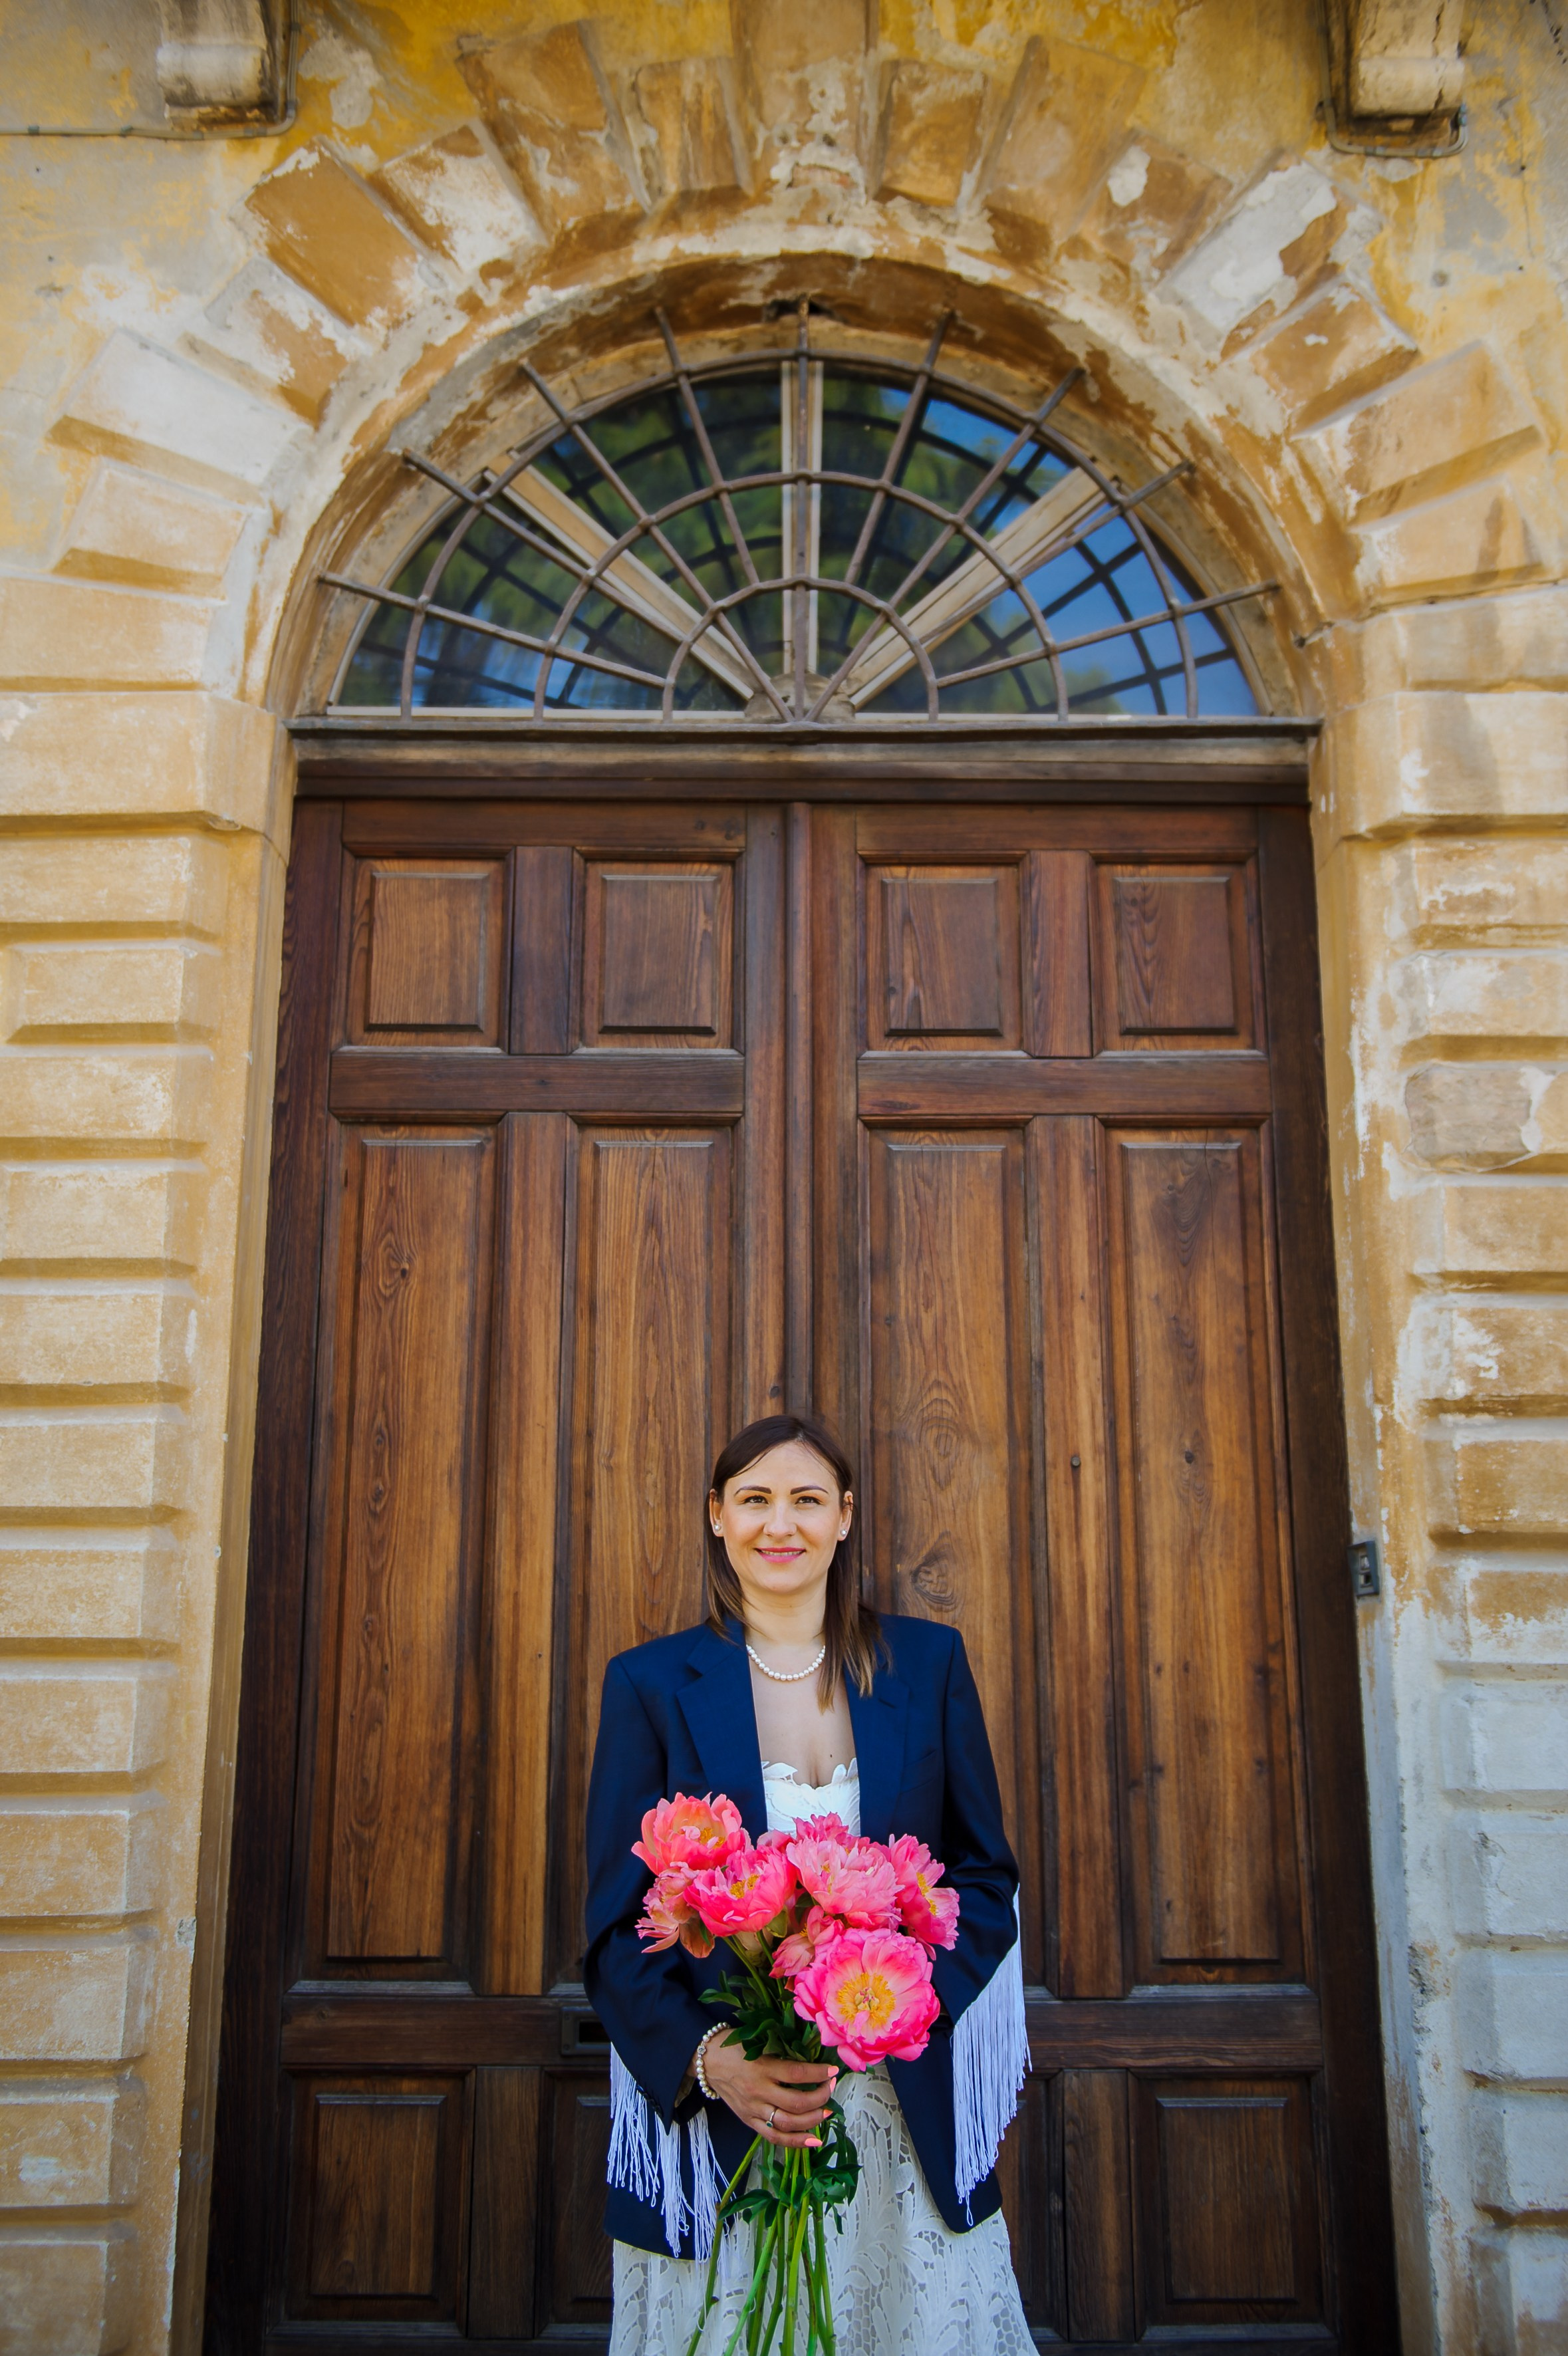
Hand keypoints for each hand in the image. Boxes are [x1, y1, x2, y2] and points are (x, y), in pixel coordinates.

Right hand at [700, 2036, 838, 2148]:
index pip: (796, 2073)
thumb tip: (812, 2061)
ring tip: (827, 2111)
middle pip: (796, 2102)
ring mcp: (753, 2109)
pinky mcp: (749, 2121)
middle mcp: (758, 2090)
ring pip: (788, 2123)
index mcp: (761, 2067)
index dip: (818, 2073)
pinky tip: (813, 2140)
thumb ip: (781, 2053)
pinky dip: (795, 2141)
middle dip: (820, 2097)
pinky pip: (774, 2137)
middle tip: (831, 2087)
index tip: (833, 2070)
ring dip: (812, 2120)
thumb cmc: (735, 2047)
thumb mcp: (758, 2042)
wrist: (707, 2060)